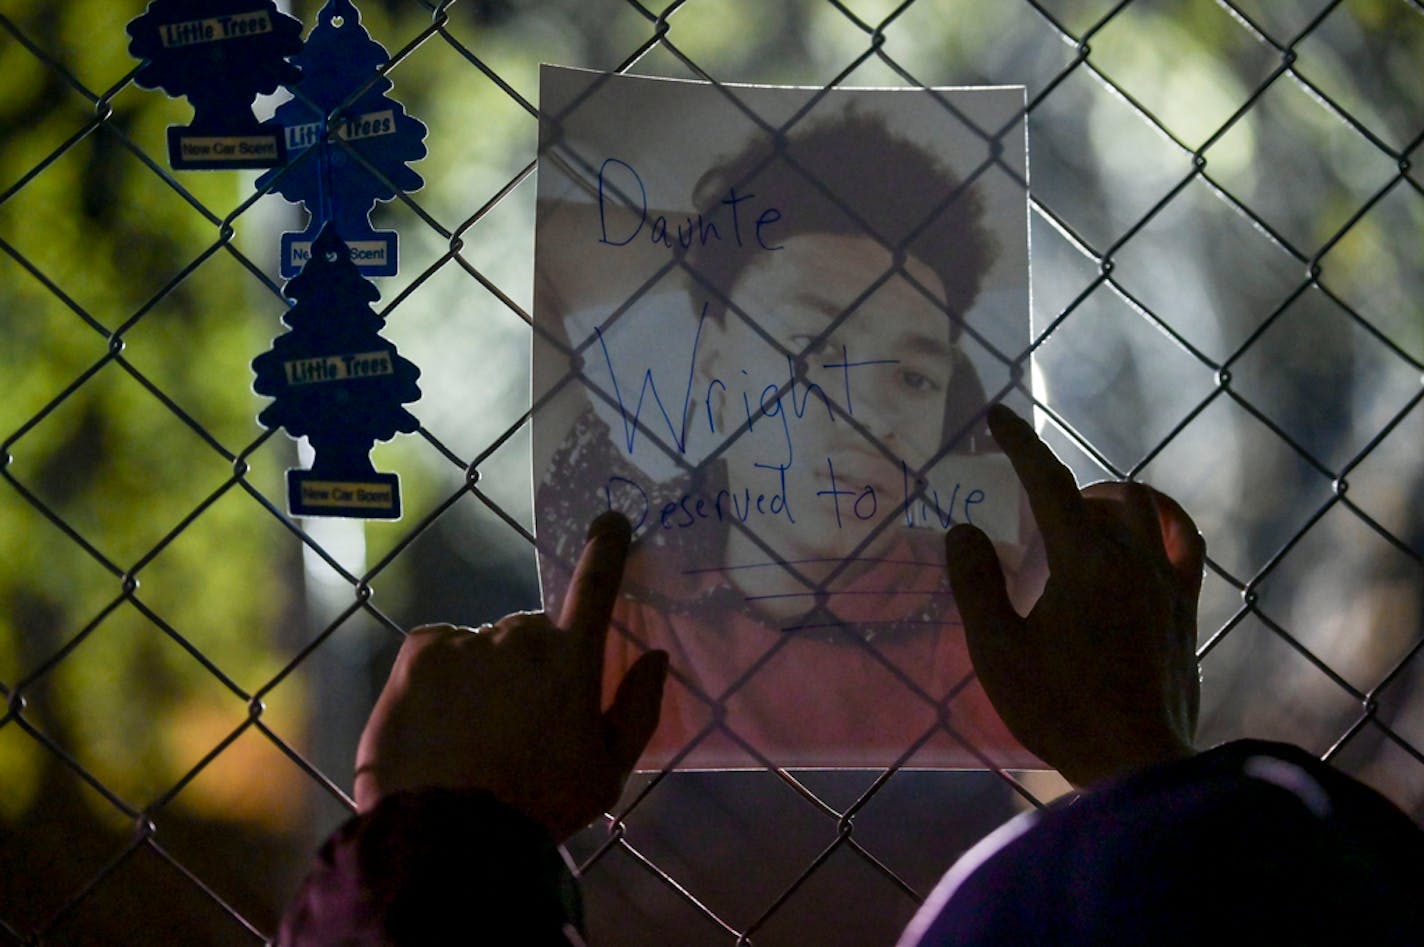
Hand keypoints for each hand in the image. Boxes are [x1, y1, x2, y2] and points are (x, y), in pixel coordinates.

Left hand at [353, 511, 667, 839]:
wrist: (446, 834)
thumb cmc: (538, 806)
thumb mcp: (607, 774)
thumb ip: (638, 710)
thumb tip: (654, 657)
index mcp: (573, 661)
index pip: (596, 588)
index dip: (607, 549)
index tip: (610, 520)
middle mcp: (522, 637)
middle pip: (531, 634)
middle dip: (530, 663)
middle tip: (518, 722)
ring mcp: (468, 640)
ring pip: (484, 646)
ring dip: (484, 673)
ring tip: (472, 734)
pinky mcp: (421, 651)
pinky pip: (442, 649)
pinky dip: (444, 674)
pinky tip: (443, 720)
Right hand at [945, 405, 1203, 787]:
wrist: (1137, 762)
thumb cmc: (1060, 708)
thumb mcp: (997, 651)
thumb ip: (977, 584)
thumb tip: (964, 530)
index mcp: (1083, 562)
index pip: (1048, 484)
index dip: (1019, 446)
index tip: (996, 417)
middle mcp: (1132, 558)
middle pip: (1100, 495)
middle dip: (1064, 487)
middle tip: (1032, 511)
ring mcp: (1167, 583)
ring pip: (1146, 511)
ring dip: (1110, 502)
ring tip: (1082, 521)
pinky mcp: (1187, 609)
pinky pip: (1182, 543)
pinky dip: (1160, 526)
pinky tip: (1141, 542)